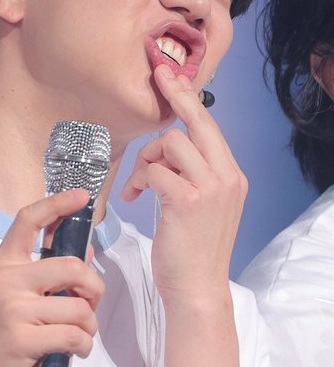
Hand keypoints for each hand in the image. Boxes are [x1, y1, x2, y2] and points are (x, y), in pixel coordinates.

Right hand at [0, 189, 103, 366]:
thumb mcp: (12, 294)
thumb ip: (46, 273)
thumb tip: (87, 254)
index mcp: (4, 263)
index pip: (28, 220)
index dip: (57, 204)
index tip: (82, 196)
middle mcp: (7, 279)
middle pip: (72, 267)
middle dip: (94, 288)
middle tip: (90, 304)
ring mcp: (13, 308)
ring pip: (79, 308)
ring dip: (90, 326)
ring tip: (79, 335)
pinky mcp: (22, 339)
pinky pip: (74, 336)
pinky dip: (84, 346)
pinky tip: (75, 350)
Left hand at [122, 65, 247, 303]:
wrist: (197, 290)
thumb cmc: (192, 250)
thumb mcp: (203, 206)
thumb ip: (192, 175)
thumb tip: (166, 149)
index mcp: (231, 176)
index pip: (210, 128)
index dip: (190, 100)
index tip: (173, 78)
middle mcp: (227, 176)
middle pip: (198, 121)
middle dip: (176, 95)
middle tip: (159, 76)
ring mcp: (210, 188)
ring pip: (171, 142)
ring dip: (147, 157)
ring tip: (140, 183)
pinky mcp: (188, 201)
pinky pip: (155, 169)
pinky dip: (140, 178)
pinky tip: (135, 196)